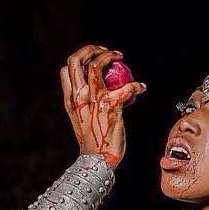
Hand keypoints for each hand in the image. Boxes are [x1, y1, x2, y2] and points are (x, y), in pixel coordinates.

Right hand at [59, 45, 146, 168]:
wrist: (98, 160)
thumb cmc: (94, 140)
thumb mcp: (83, 118)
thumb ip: (87, 102)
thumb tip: (102, 90)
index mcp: (71, 99)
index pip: (67, 69)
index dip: (80, 57)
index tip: (94, 58)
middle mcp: (79, 97)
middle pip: (76, 60)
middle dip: (92, 49)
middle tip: (107, 53)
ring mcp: (94, 101)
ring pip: (96, 66)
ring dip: (109, 56)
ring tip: (120, 57)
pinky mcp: (111, 108)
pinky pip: (125, 89)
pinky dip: (135, 86)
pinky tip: (141, 87)